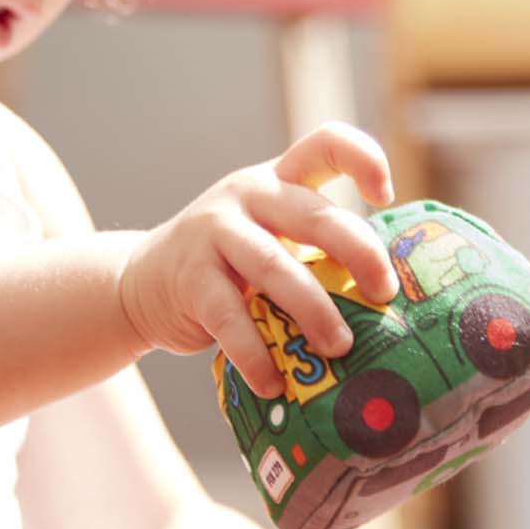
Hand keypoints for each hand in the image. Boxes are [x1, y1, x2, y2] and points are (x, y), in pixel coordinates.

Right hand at [118, 122, 397, 397]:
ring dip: (314, 311)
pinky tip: (273, 384)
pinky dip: (255, 355)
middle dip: (359, 255)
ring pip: (276, 268)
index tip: (386, 196)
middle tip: (384, 295)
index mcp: (277, 180)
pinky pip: (230, 319)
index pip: (324, 144)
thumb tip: (388, 306)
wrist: (141, 283)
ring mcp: (214, 234)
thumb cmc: (228, 267)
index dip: (364, 159)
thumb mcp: (268, 237)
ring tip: (340, 348)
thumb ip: (314, 250)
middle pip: (314, 214)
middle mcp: (247, 196)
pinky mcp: (190, 279)